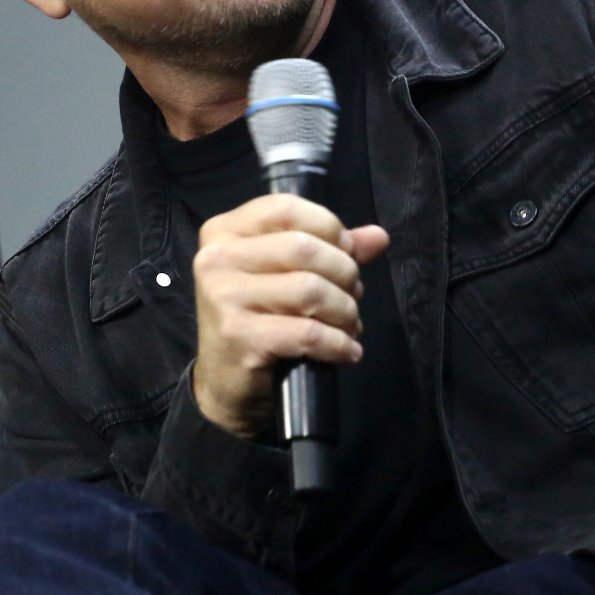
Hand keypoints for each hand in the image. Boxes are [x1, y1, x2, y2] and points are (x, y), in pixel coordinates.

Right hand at [190, 194, 388, 436]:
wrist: (225, 384)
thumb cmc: (258, 320)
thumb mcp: (286, 276)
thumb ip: (330, 250)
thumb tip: (378, 236)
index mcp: (224, 232)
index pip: (286, 209)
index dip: (329, 228)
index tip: (346, 253)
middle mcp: (216, 259)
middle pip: (303, 248)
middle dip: (344, 273)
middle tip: (352, 296)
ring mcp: (223, 297)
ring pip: (310, 290)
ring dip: (345, 312)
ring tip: (349, 326)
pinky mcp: (239, 337)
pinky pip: (308, 332)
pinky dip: (339, 344)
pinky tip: (346, 351)